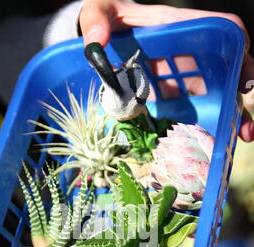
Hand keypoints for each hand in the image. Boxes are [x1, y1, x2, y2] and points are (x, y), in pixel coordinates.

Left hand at [79, 0, 253, 141]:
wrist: (102, 34)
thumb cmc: (106, 17)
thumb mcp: (98, 11)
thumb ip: (96, 20)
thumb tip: (97, 41)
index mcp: (177, 26)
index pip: (220, 30)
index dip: (238, 52)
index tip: (244, 80)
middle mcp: (186, 51)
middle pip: (226, 69)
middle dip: (240, 97)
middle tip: (246, 127)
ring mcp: (180, 74)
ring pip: (214, 94)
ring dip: (228, 117)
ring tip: (237, 139)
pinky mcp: (169, 93)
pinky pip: (190, 109)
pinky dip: (200, 126)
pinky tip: (207, 145)